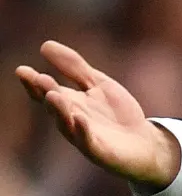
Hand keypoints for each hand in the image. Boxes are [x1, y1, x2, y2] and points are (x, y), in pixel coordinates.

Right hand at [14, 41, 180, 188]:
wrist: (144, 142)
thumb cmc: (117, 114)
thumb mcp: (98, 84)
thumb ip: (75, 67)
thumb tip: (45, 45)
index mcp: (69, 102)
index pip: (46, 91)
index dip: (33, 82)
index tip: (22, 70)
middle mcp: (71, 119)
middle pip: (54, 106)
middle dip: (46, 93)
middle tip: (39, 79)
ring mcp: (83, 136)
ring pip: (66, 124)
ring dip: (59, 110)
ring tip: (53, 95)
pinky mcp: (98, 150)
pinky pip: (88, 141)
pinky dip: (83, 131)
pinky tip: (81, 119)